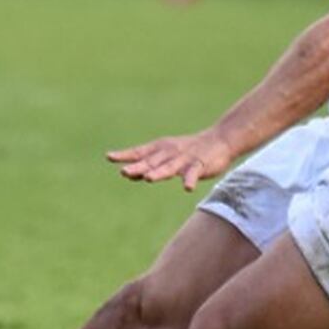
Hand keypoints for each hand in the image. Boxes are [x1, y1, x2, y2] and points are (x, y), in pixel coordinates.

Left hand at [106, 130, 235, 190]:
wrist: (218, 140)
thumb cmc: (187, 150)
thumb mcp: (165, 155)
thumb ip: (148, 165)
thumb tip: (127, 173)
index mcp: (160, 149)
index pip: (139, 152)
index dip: (125, 155)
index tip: (110, 157)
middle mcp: (169, 152)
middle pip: (151, 162)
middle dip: (138, 167)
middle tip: (124, 172)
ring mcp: (184, 159)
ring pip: (169, 167)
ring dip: (159, 173)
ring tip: (148, 179)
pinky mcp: (200, 165)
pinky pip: (194, 174)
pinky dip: (190, 180)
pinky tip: (187, 188)